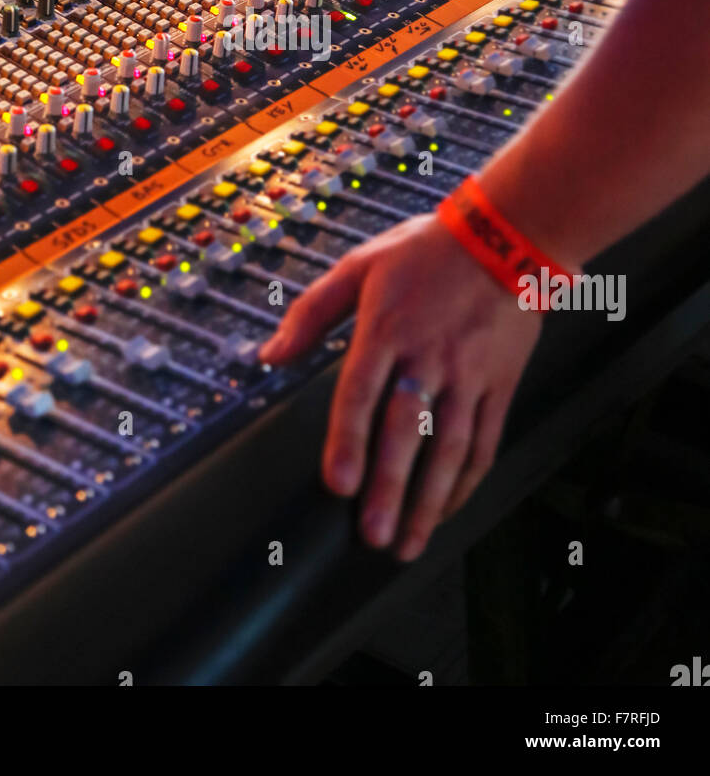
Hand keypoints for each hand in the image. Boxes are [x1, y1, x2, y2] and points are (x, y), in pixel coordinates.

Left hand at [258, 212, 541, 560]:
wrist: (509, 234)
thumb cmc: (427, 249)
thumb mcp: (361, 265)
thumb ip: (312, 312)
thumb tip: (268, 355)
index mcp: (387, 328)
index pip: (362, 391)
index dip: (348, 439)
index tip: (338, 483)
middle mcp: (428, 356)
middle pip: (406, 431)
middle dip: (390, 488)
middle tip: (373, 535)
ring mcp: (468, 374)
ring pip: (449, 447)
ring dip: (429, 500)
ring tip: (409, 543)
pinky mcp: (499, 384)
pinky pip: (484, 440)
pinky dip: (467, 480)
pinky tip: (448, 508)